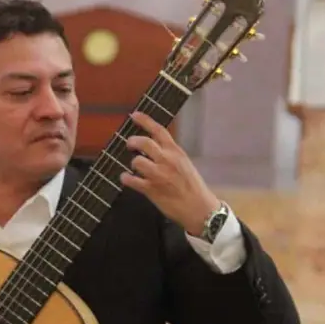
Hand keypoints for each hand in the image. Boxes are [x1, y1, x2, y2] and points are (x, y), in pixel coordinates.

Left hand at [120, 111, 218, 234]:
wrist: (199, 208)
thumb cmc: (193, 187)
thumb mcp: (185, 164)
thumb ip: (170, 154)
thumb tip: (154, 147)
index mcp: (176, 152)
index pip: (159, 131)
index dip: (145, 121)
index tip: (134, 115)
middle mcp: (167, 160)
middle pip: (144, 142)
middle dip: (133, 141)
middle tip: (130, 145)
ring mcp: (158, 175)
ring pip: (136, 161)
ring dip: (133, 164)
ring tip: (134, 168)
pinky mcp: (151, 189)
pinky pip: (131, 180)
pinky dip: (126, 178)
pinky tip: (126, 178)